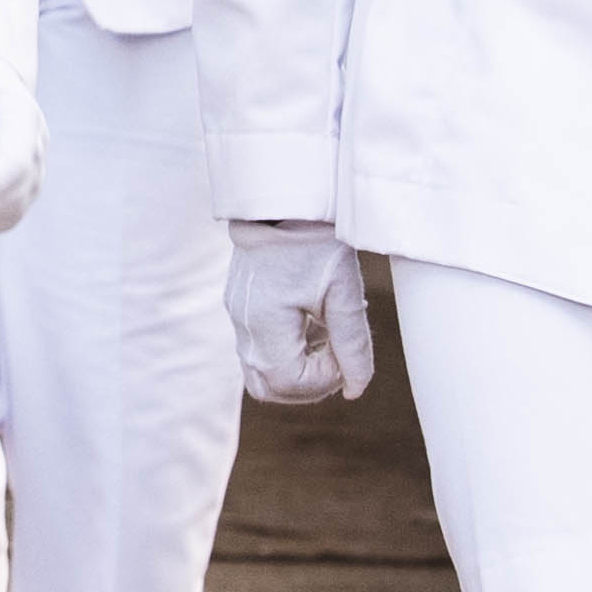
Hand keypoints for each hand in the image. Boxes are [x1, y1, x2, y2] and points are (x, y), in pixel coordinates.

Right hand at [227, 224, 374, 405]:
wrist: (285, 201)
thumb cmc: (317, 243)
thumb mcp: (344, 294)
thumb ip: (352, 346)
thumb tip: (355, 390)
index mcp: (265, 323)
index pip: (289, 383)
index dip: (324, 381)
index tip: (344, 354)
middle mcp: (243, 326)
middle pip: (267, 388)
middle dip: (307, 386)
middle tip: (335, 359)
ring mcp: (236, 317)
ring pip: (259, 373)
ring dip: (296, 371)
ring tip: (324, 340)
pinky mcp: (239, 307)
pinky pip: (257, 350)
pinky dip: (285, 353)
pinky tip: (309, 327)